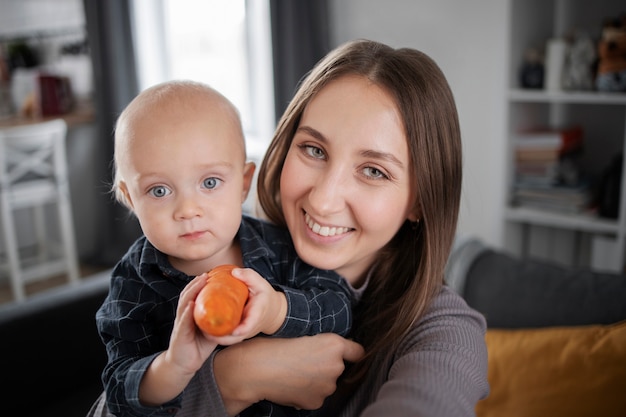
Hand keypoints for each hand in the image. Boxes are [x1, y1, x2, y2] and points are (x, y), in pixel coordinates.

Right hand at [139, 273, 218, 405]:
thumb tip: (235, 313)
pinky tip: (192, 305)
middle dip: (196, 283)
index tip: (210, 274)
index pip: (193, 295)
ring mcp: (180, 324)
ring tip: (200, 282)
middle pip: (188, 295)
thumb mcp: (211, 330)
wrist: (183, 365)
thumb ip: (219, 321)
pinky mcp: (179, 335)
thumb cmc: (197, 346)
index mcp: (190, 313)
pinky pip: (183, 322)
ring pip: (184, 304)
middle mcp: (183, 316)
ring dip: (192, 292)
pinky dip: (187, 312)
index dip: (199, 284)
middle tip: (206, 274)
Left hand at [211, 267, 286, 344]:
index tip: (231, 330)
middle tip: (204, 330)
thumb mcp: (261, 283)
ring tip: (200, 329)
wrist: (272, 311)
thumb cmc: (265, 296)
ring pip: (229, 341)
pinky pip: (227, 338)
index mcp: (257, 315)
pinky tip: (204, 329)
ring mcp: (243, 333)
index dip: (240, 329)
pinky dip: (216, 336)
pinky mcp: (238, 334)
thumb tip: (234, 272)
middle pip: (234, 338)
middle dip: (219, 338)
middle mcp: (249, 327)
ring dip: (215, 339)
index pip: (249, 326)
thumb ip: (249, 276)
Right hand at [214, 333, 364, 414]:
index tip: (346, 353)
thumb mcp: (302, 335)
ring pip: (327, 383)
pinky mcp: (316, 401)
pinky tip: (291, 384)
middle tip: (303, 360)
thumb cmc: (274, 345)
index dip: (350, 352)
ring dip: (316, 380)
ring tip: (294, 372)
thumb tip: (327, 354)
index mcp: (334, 344)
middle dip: (326, 365)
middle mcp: (336, 366)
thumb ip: (321, 344)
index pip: (357, 351)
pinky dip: (307, 392)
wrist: (257, 368)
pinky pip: (316, 396)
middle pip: (339, 367)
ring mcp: (327, 386)